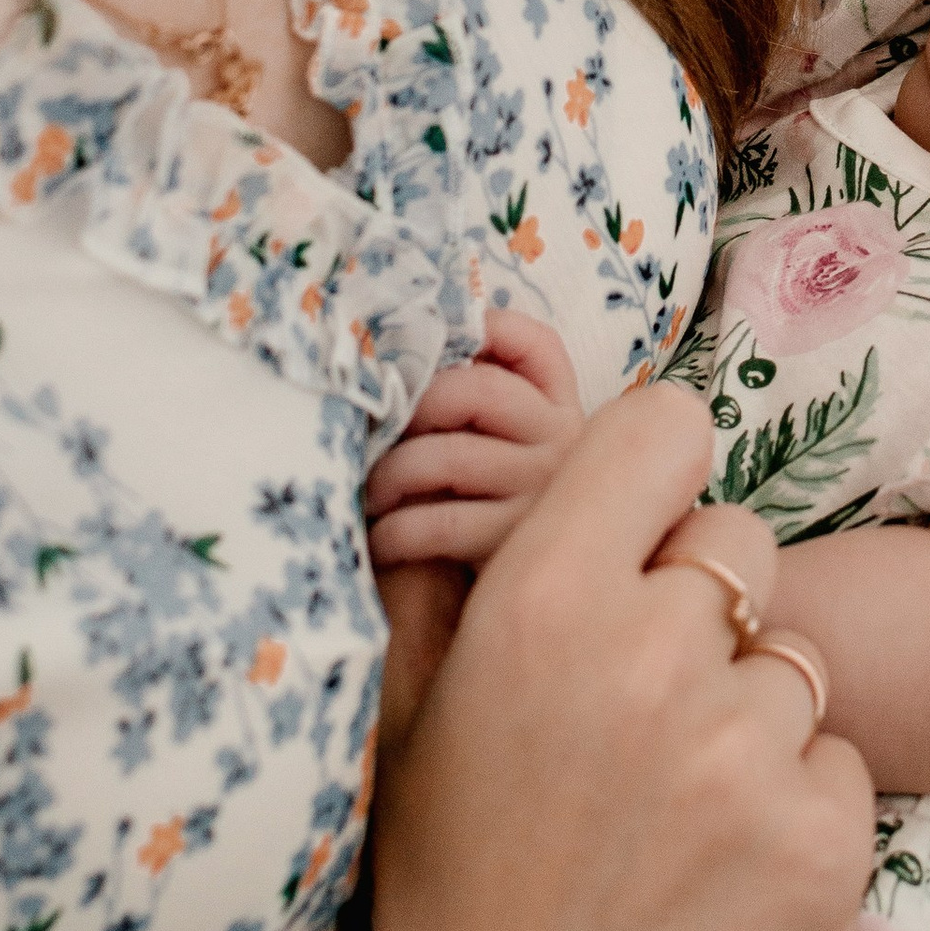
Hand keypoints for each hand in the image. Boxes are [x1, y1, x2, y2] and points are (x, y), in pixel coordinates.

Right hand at [137, 384, 873, 930]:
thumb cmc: (445, 895)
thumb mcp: (422, 707)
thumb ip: (472, 559)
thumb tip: (496, 414)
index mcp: (541, 601)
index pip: (666, 428)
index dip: (659, 479)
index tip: (645, 536)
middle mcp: (650, 655)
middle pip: (739, 549)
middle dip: (705, 619)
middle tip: (640, 731)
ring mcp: (746, 750)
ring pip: (795, 664)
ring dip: (753, 723)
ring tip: (670, 826)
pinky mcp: (825, 841)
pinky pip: (836, 766)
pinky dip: (795, 816)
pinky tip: (720, 886)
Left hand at [367, 303, 583, 568]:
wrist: (539, 601)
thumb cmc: (502, 512)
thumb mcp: (512, 449)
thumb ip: (483, 403)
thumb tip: (401, 353)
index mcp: (563, 408)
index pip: (537, 344)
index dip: (484, 329)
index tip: (427, 339)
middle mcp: (563, 441)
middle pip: (476, 391)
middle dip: (410, 407)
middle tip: (371, 432)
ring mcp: (541, 492)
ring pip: (448, 457)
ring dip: (389, 474)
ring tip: (367, 493)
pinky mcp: (514, 545)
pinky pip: (439, 525)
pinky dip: (395, 532)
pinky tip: (379, 542)